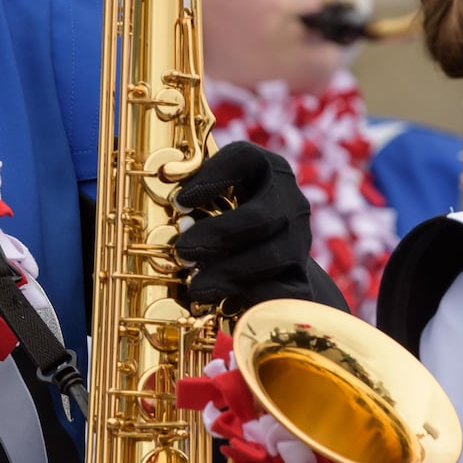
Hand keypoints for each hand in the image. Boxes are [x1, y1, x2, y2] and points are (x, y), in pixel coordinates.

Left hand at [173, 142, 313, 309]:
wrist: (266, 260)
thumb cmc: (225, 215)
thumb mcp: (211, 193)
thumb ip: (191, 188)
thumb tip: (162, 176)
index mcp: (265, 167)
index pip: (244, 158)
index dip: (211, 178)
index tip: (179, 202)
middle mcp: (289, 200)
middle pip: (261, 216)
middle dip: (218, 235)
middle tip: (182, 250)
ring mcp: (299, 241)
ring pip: (271, 257)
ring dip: (228, 272)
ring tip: (195, 285)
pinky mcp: (300, 278)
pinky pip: (282, 291)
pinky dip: (250, 298)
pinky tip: (221, 303)